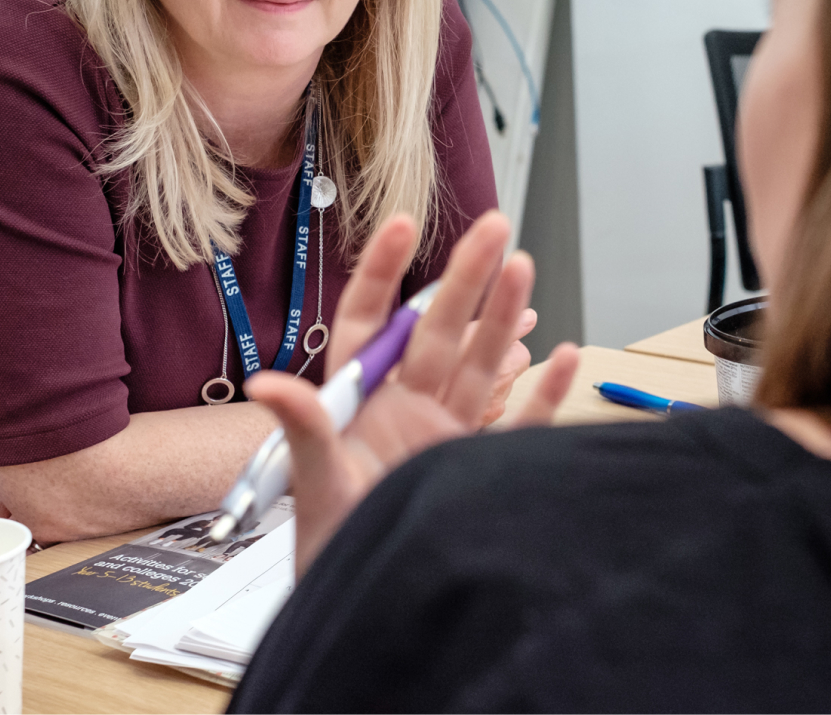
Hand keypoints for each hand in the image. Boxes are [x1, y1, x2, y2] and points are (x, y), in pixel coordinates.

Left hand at [245, 211, 579, 573]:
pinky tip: (562, 354)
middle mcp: (405, 407)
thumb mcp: (316, 482)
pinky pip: (519, 423)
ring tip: (525, 265)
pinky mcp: (478, 466)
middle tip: (494, 226)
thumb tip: (268, 384)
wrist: (372, 606)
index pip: (370, 322)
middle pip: (439, 330)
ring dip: (504, 316)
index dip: (384, 271)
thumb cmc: (332, 546)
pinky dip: (544, 392)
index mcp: (360, 400)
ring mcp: (445, 434)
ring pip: (480, 361)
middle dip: (466, 277)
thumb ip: (305, 428)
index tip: (404, 224)